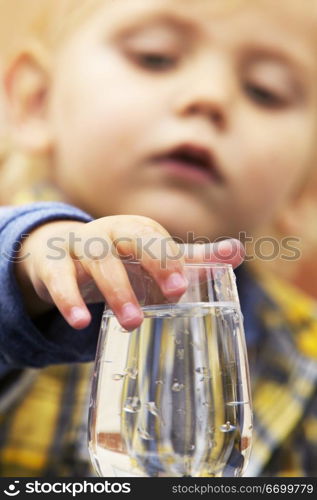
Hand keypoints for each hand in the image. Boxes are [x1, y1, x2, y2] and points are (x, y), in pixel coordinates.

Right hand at [15, 215, 243, 330]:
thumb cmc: (121, 259)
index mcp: (137, 230)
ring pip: (98, 260)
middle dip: (154, 262)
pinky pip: (58, 278)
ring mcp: (80, 246)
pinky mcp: (53, 265)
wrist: (64, 254)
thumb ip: (193, 260)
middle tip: (173, 295)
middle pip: (133, 238)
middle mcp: (110, 232)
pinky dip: (67, 299)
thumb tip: (238, 251)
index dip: (171, 261)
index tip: (182, 288)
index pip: (158, 239)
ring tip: (132, 322)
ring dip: (116, 289)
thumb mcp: (154, 259)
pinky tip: (79, 322)